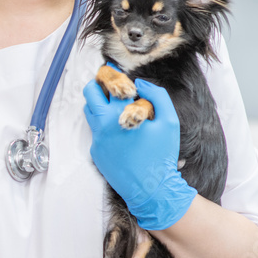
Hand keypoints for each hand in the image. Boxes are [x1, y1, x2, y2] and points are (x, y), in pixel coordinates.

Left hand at [82, 75, 196, 229]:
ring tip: (116, 105)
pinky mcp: (95, 153)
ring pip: (89, 112)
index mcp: (118, 114)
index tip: (115, 69)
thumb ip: (157, 96)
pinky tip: (120, 130)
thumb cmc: (161, 155)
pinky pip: (95, 132)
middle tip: (111, 84)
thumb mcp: (168, 121)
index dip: (112, 72)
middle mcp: (102, 125)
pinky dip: (104, 125)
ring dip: (99, 104)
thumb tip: (140, 83)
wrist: (150, 189)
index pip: (108, 83)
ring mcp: (96, 139)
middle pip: (90, 94)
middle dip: (98, 85)